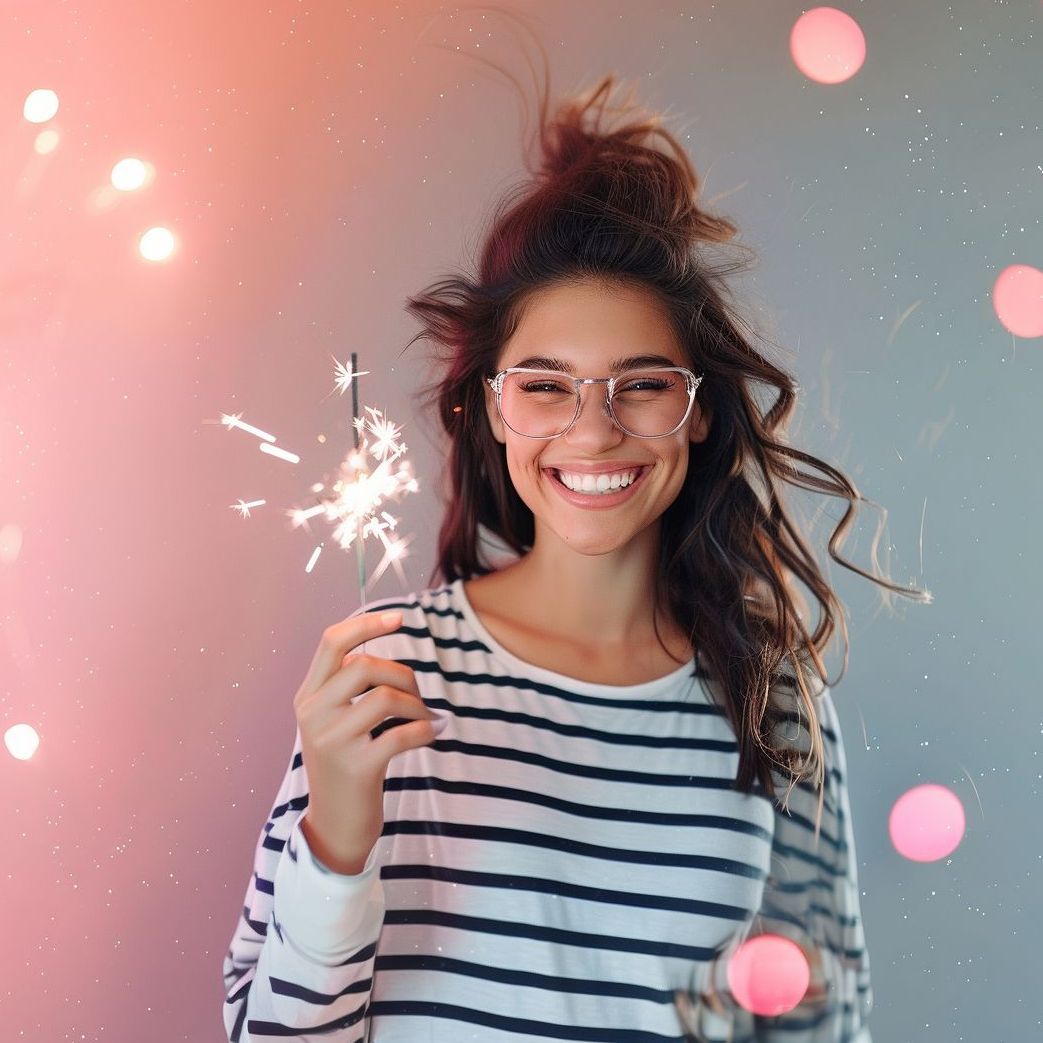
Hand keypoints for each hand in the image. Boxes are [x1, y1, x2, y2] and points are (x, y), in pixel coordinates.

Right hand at [293, 610, 441, 874]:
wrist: (334, 826)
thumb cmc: (344, 764)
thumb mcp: (333, 721)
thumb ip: (347, 686)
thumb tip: (384, 646)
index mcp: (308, 696)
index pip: (332, 642)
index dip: (367, 624)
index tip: (399, 618)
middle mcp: (313, 714)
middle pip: (365, 665)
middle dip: (403, 674)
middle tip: (416, 697)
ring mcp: (332, 741)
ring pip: (385, 697)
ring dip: (416, 704)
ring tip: (423, 718)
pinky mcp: (357, 768)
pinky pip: (402, 734)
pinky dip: (425, 730)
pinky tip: (431, 733)